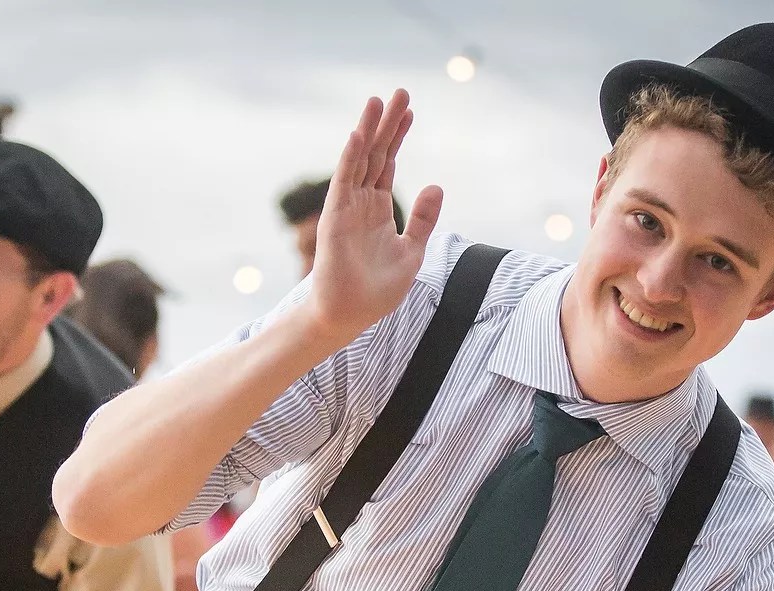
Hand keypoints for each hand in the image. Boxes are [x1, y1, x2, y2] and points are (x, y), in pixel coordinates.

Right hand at [305, 89, 442, 342]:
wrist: (351, 316)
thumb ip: (424, 219)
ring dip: (368, 130)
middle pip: (375, 154)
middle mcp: (361, 203)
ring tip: (378, 100)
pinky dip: (351, 158)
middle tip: (399, 92)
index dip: (398, 136)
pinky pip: (344, 182)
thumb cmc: (377, 290)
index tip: (409, 110)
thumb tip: (437, 184)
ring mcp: (347, 209)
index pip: (387, 163)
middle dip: (387, 124)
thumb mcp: (413, 251)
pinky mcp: (336, 219)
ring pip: (359, 161)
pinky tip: (360, 135)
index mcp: (378, 209)